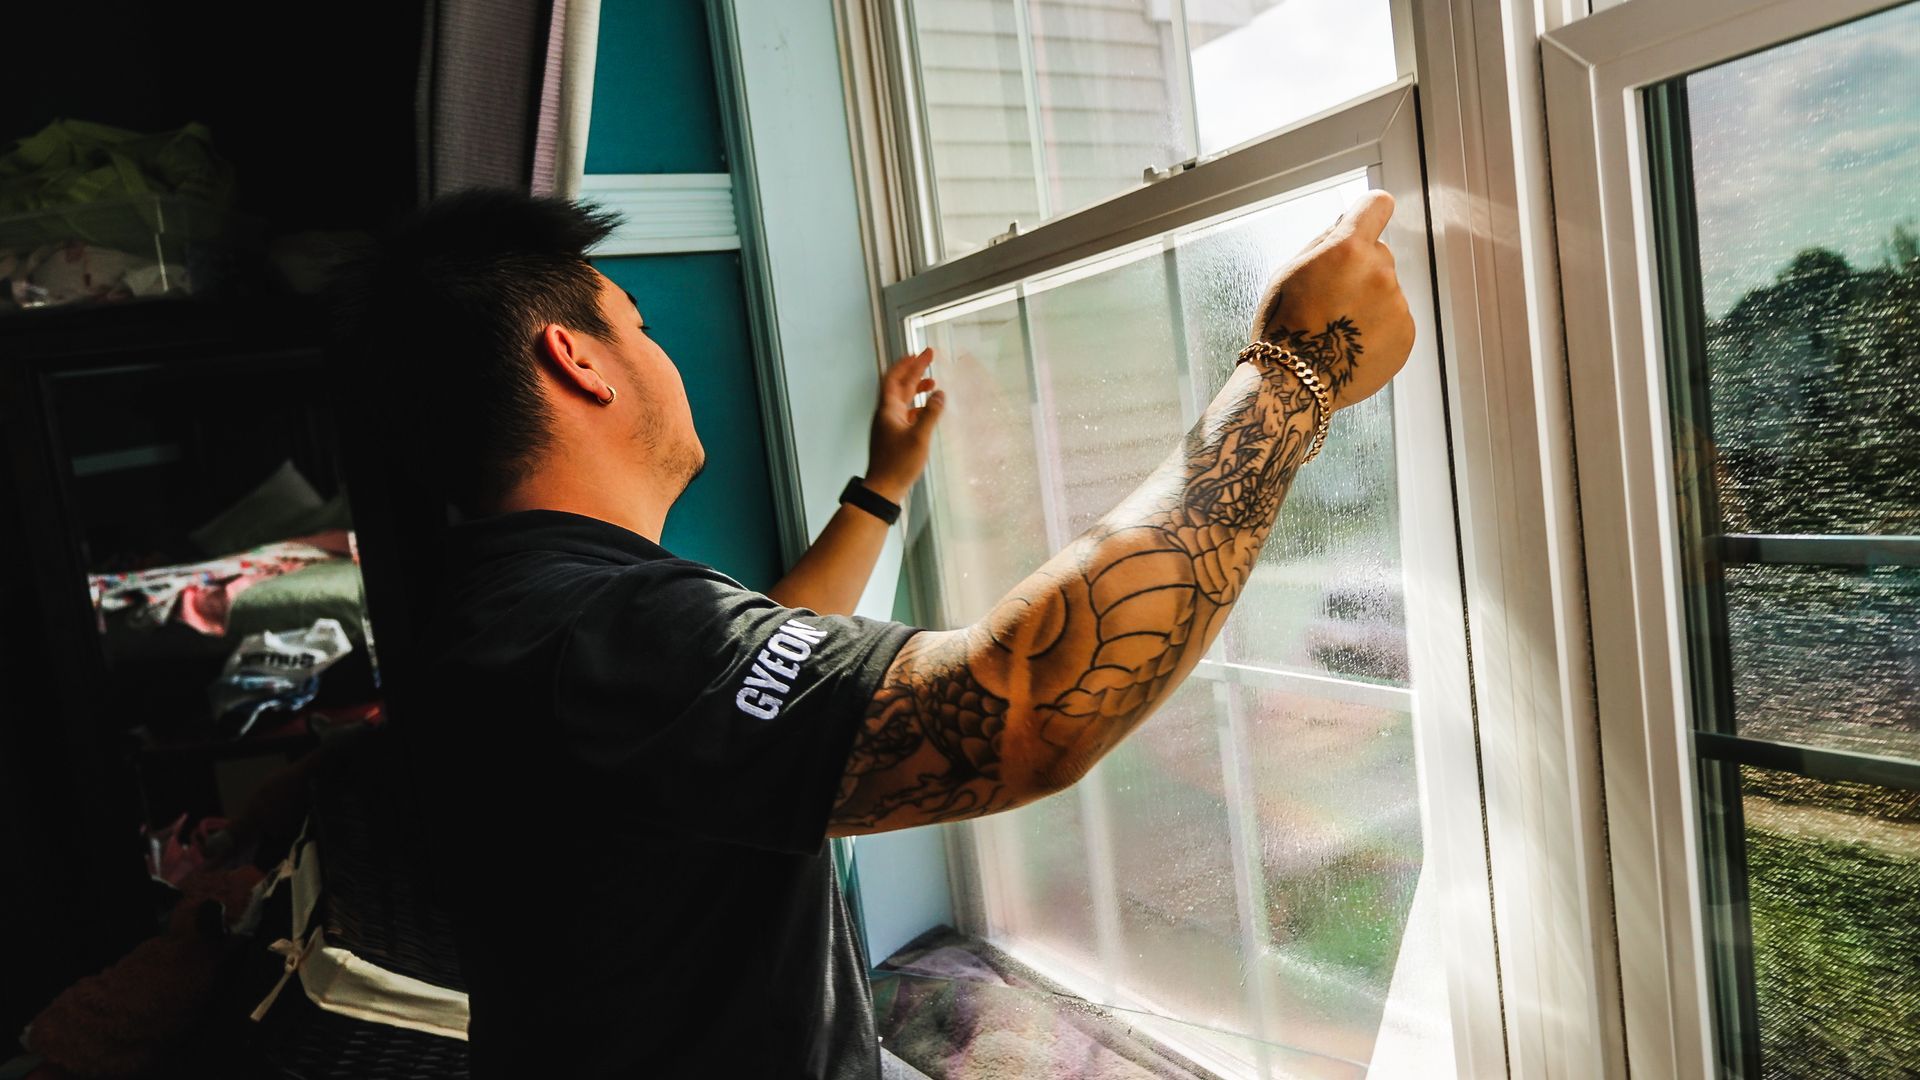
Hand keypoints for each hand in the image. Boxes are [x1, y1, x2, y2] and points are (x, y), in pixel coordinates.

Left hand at [865, 348, 945, 502]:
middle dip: (914, 371)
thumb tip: (940, 394)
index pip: (895, 378)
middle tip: (929, 357)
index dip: (906, 363)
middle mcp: (886, 414)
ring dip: (916, 389)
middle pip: (899, 386)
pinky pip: (905, 414)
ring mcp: (888, 425)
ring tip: (932, 383)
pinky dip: (916, 407)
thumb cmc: (898, 465)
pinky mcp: (893, 436)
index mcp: (888, 410)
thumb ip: (930, 414)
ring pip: (902, 400)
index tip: (919, 352)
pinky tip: (926, 410)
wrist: (882, 489)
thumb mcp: (919, 438)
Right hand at [1250, 191, 1412, 410]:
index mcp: (1348, 248)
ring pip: (1387, 291)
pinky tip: (1351, 347)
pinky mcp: (1406, 334)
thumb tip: (1346, 221)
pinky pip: (1395, 321)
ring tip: (1338, 332)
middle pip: (1379, 255)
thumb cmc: (1283, 326)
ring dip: (1368, 304)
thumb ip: (1323, 243)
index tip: (1366, 222)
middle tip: (1331, 301)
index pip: (1377, 205)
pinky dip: (1378, 330)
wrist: (1295, 381)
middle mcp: (1380, 272)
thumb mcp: (1288, 273)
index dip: (1370, 212)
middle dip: (1359, 270)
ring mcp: (1397, 305)